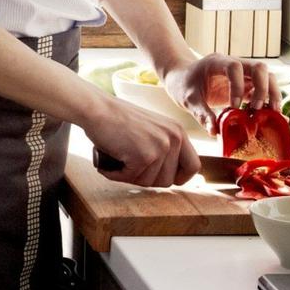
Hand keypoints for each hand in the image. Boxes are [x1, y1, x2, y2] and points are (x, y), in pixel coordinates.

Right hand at [83, 95, 200, 187]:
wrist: (96, 108)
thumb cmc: (116, 118)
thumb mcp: (151, 128)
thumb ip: (163, 146)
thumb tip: (171, 176)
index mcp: (178, 131)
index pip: (193, 166)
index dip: (179, 177)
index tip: (161, 176)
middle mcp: (173, 139)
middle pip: (169, 180)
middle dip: (147, 178)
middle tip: (129, 167)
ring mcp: (160, 147)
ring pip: (149, 182)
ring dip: (130, 176)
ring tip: (117, 162)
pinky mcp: (144, 156)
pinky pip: (131, 178)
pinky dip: (116, 175)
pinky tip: (108, 165)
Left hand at [162, 53, 281, 134]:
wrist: (182, 79)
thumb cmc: (183, 84)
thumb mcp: (187, 99)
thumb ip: (201, 113)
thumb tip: (214, 131)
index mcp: (216, 62)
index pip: (234, 67)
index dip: (238, 86)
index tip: (234, 106)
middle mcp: (234, 64)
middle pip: (259, 67)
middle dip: (263, 88)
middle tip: (258, 109)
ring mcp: (243, 74)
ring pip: (267, 76)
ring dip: (272, 94)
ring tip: (271, 114)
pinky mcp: (247, 85)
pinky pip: (264, 90)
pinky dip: (270, 102)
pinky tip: (270, 117)